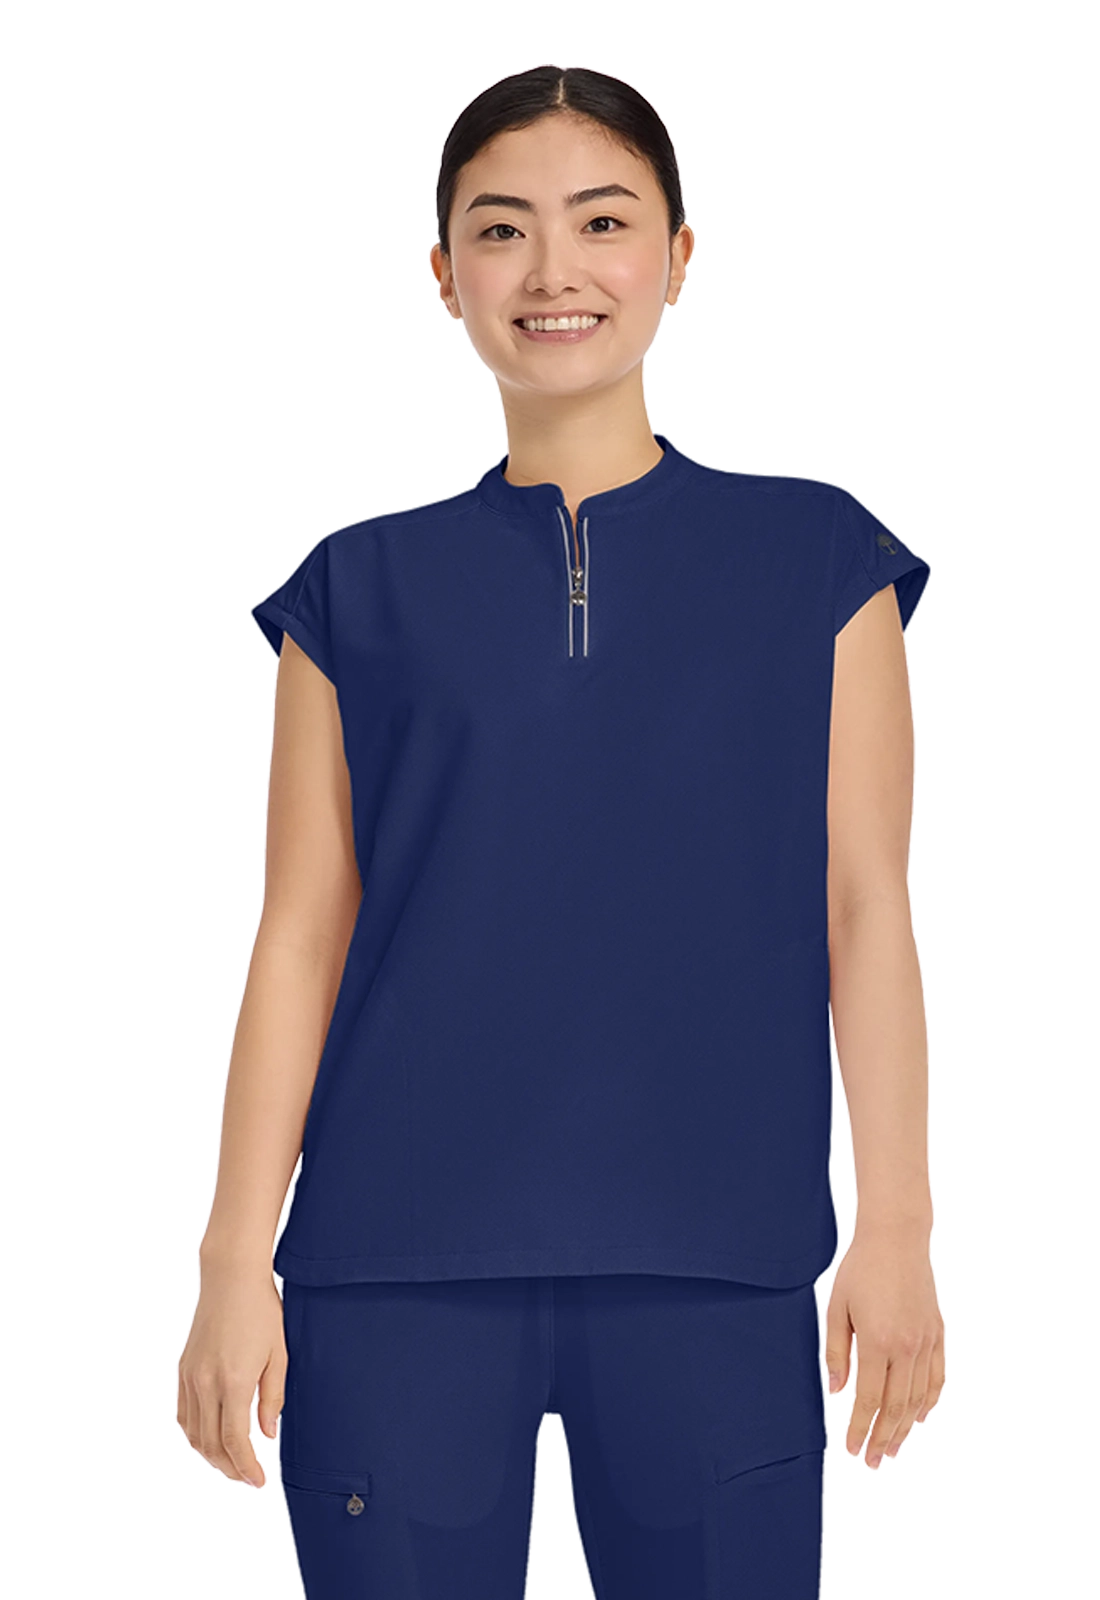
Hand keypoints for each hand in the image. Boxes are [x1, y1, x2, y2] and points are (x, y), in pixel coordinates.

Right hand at [177, 1259, 286, 1488]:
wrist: (231, 1278)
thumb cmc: (261, 1310)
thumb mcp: (278, 1354)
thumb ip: (272, 1397)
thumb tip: (269, 1433)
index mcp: (233, 1381)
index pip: (235, 1441)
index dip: (246, 1467)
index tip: (258, 1480)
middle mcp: (206, 1383)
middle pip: (212, 1444)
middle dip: (230, 1467)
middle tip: (248, 1476)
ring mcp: (190, 1376)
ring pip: (194, 1433)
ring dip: (212, 1455)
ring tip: (232, 1463)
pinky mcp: (183, 1370)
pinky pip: (184, 1414)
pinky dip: (195, 1433)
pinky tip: (210, 1438)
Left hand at [823, 1227, 944, 1470]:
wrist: (896, 1240)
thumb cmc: (862, 1269)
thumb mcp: (838, 1308)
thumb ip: (836, 1352)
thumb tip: (835, 1389)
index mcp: (877, 1341)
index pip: (870, 1400)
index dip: (861, 1428)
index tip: (853, 1448)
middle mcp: (906, 1346)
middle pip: (895, 1407)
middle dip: (882, 1438)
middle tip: (872, 1461)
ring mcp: (925, 1342)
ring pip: (917, 1399)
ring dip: (904, 1428)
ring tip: (892, 1449)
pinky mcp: (936, 1334)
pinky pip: (936, 1378)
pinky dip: (928, 1402)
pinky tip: (918, 1418)